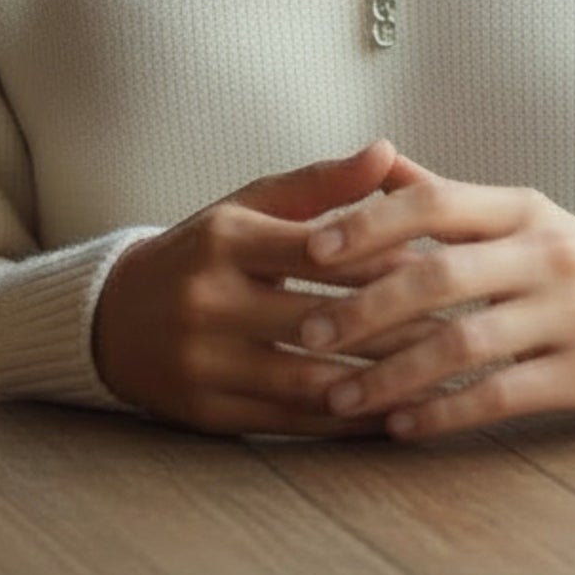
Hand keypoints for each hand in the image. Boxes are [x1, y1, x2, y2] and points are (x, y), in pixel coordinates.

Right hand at [91, 140, 442, 436]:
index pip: (321, 253)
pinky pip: (291, 424)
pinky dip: (347, 423)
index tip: (443, 266)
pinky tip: (393, 416)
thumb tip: (389, 151)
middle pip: (320, 322)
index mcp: (225, 239)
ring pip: (311, 382)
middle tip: (460, 329)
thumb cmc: (204, 251)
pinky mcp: (208, 414)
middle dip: (395, 328)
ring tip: (441, 378)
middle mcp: (210, 302)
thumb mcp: (252, 205)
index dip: (384, 261)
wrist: (113, 318)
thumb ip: (323, 183)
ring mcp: (206, 364)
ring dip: (381, 385)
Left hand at [291, 151, 574, 441]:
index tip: (312, 249)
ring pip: (464, 342)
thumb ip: (447, 195)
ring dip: (393, 373)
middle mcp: (545, 252)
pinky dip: (446, 411)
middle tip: (309, 332)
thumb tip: (374, 158)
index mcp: (521, 208)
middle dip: (365, 307)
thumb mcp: (523, 217)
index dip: (369, 223)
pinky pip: (503, 394)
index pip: (434, 202)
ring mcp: (570, 313)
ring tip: (340, 395)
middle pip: (440, 274)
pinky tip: (403, 425)